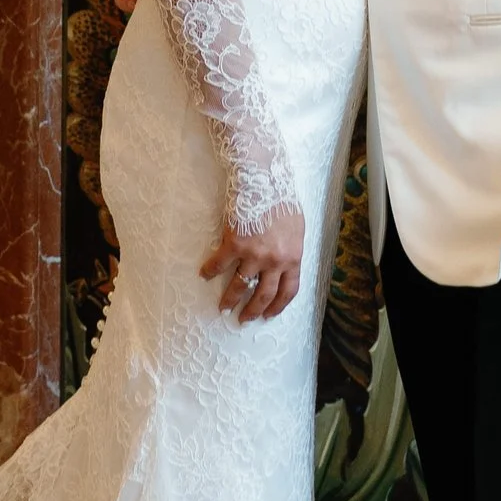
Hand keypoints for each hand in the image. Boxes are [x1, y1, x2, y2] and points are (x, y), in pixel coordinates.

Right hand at [200, 199, 305, 323]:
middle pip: (264, 294)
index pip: (288, 291)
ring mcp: (254, 255)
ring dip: (230, 299)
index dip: (278, 306)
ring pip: (241, 286)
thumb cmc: (282, 200)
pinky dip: (210, 271)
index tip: (269, 315)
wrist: (264, 180)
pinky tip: (204, 275)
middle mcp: (275, 261)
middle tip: (244, 320)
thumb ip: (291, 247)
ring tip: (223, 308)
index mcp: (293, 257)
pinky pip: (219, 264)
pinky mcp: (234, 245)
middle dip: (253, 310)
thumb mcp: (296, 228)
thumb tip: (286, 260)